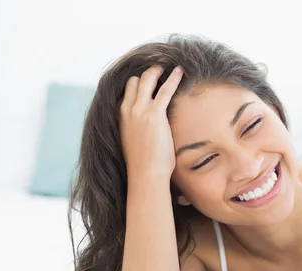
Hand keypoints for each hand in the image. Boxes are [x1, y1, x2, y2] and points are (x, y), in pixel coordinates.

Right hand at [119, 65, 183, 180]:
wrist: (145, 174)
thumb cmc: (143, 163)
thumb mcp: (134, 140)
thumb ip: (137, 128)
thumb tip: (147, 128)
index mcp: (120, 115)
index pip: (128, 90)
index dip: (139, 83)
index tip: (150, 80)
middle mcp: (127, 109)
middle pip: (135, 81)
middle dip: (148, 73)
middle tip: (160, 68)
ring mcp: (140, 111)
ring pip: (147, 79)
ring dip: (158, 71)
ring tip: (168, 66)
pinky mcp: (154, 115)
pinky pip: (165, 90)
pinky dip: (173, 78)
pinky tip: (180, 71)